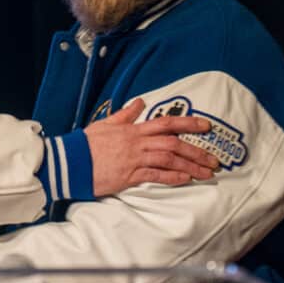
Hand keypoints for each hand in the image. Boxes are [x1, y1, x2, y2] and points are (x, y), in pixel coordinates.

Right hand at [86, 98, 215, 194]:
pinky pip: (155, 176)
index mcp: (133, 129)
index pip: (166, 123)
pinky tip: (185, 180)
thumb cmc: (85, 144)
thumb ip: (125, 114)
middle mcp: (137, 142)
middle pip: (174, 143)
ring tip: (206, 173)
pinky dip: (171, 177)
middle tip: (214, 160)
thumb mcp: (105, 123)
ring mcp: (134, 159)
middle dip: (196, 151)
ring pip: (169, 160)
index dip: (188, 123)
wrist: (69, 161)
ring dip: (190, 166)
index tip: (206, 126)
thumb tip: (140, 102)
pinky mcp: (128, 176)